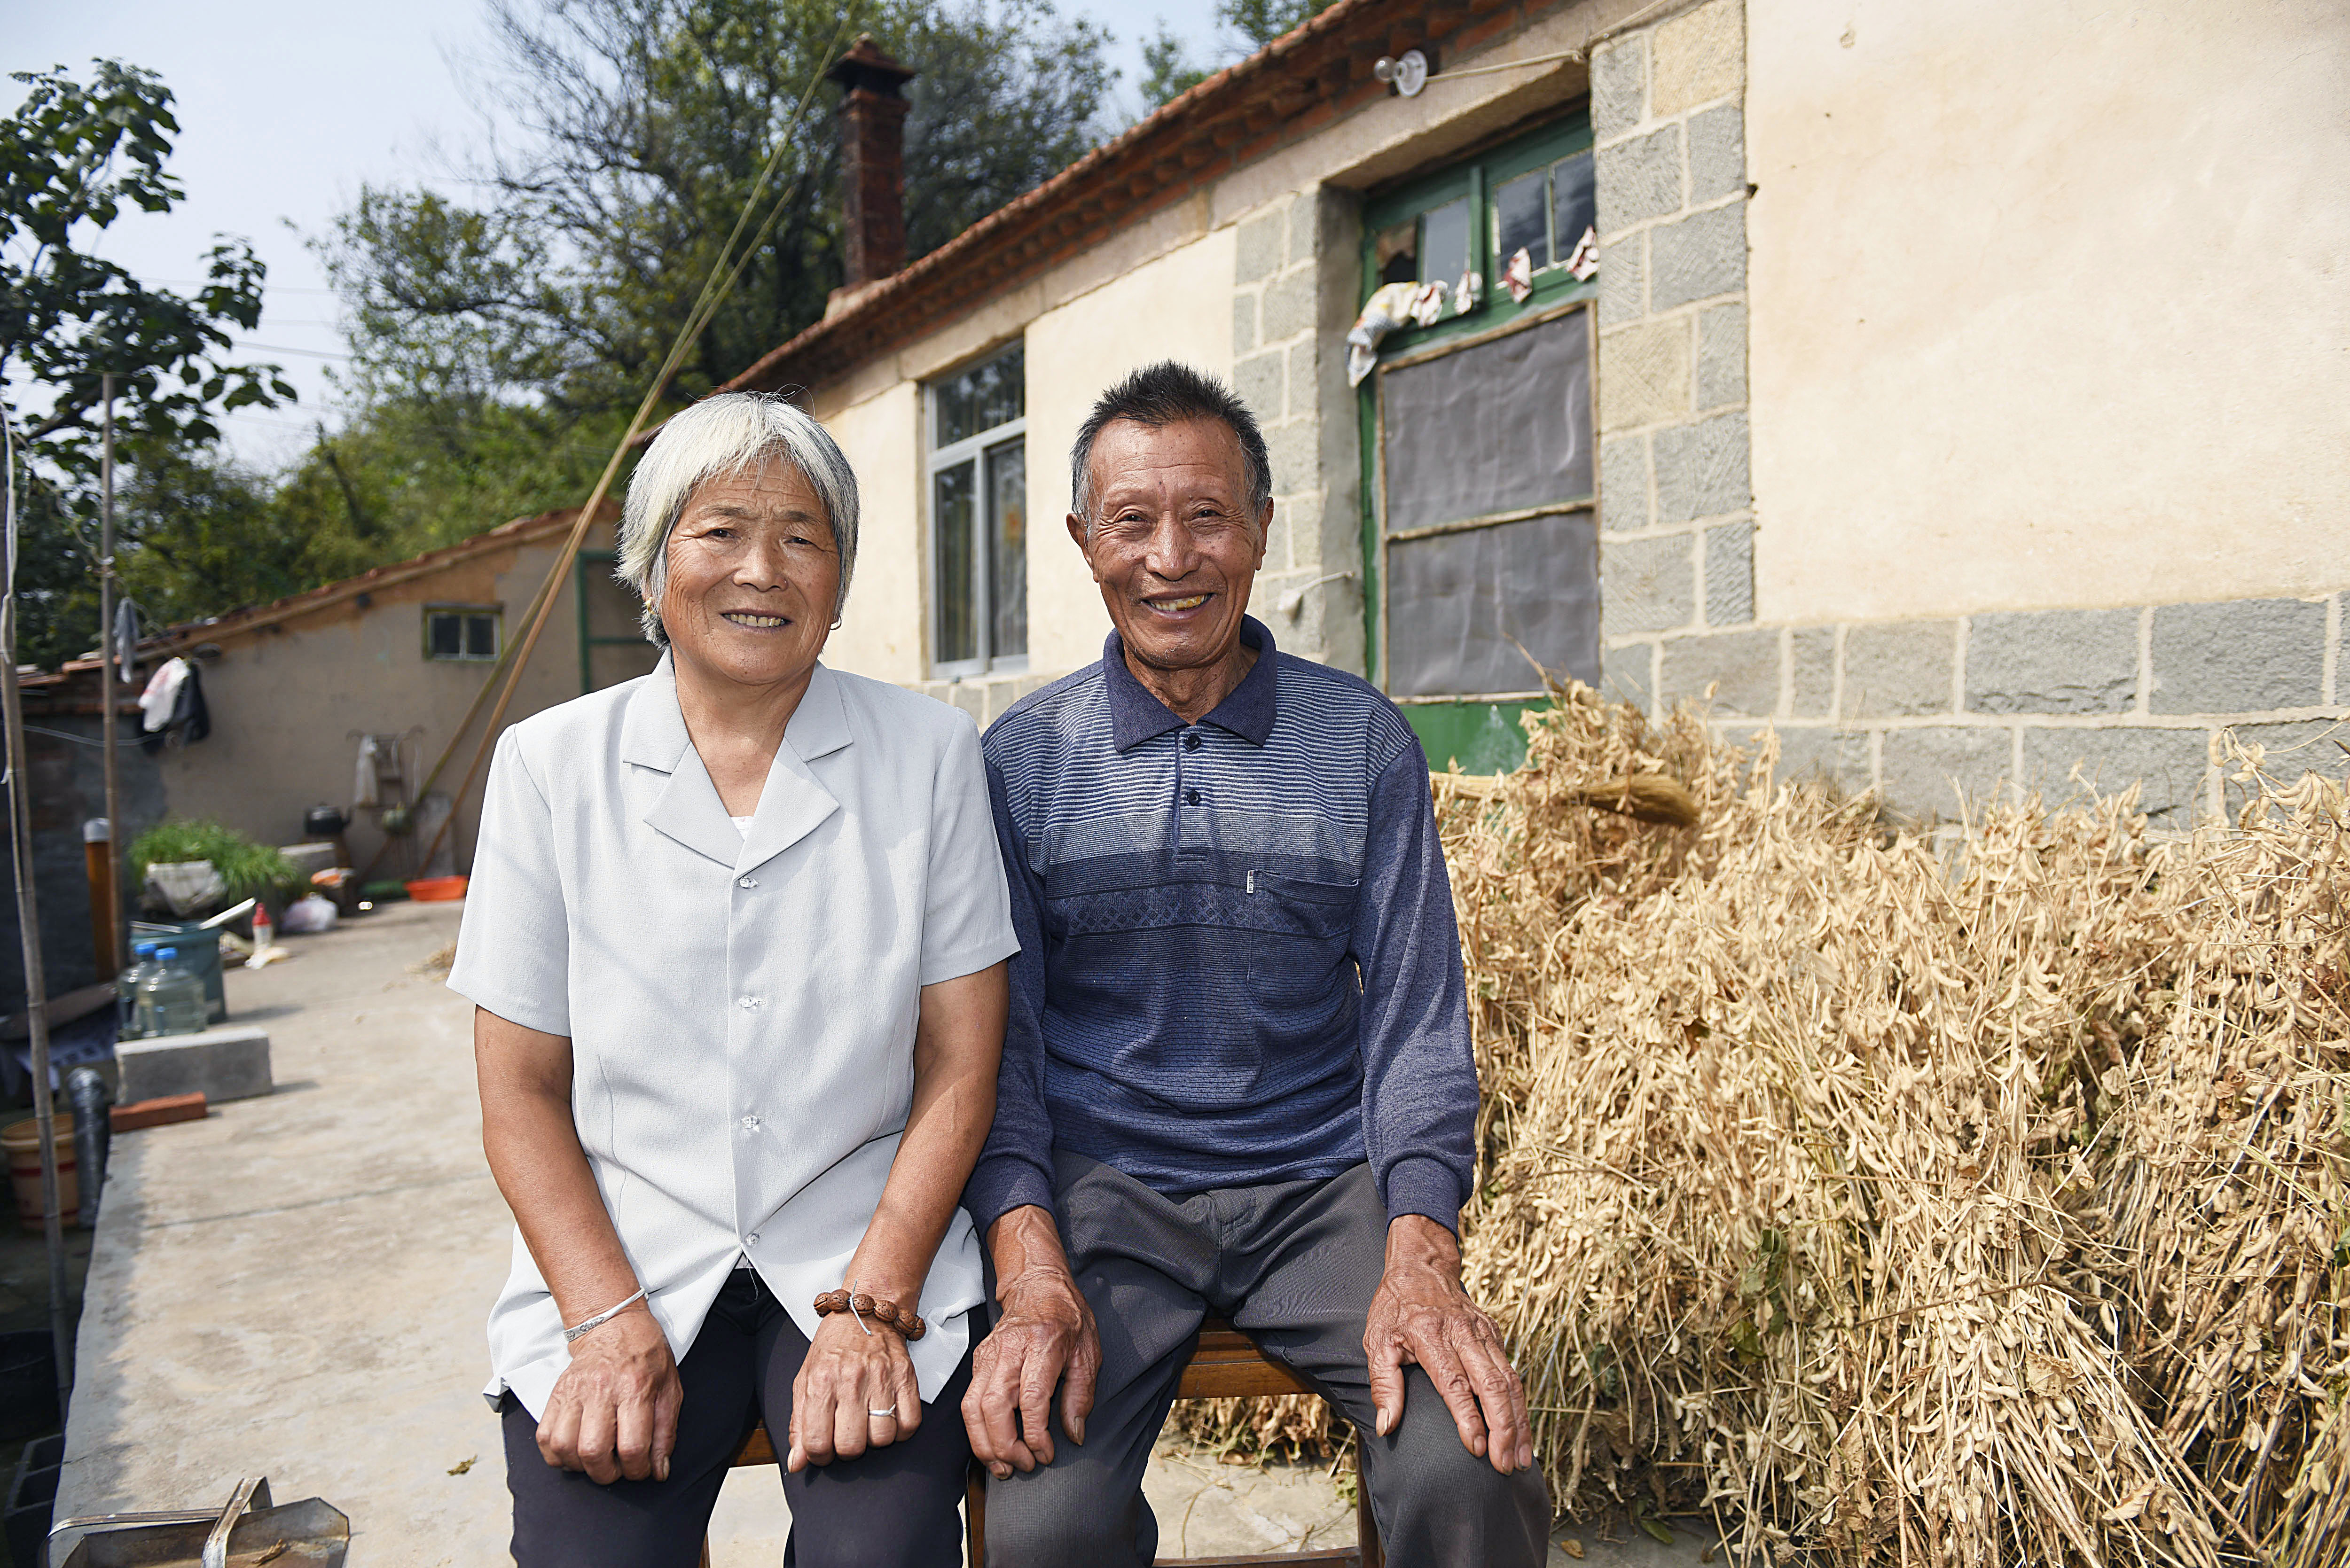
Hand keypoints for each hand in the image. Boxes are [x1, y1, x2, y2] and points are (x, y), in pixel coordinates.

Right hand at [537, 1304, 681, 1483]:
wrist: (615, 1326)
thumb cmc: (647, 1358)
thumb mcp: (670, 1390)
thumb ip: (666, 1433)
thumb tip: (659, 1471)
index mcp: (635, 1388)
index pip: (632, 1446)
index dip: (637, 1470)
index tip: (641, 1470)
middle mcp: (601, 1389)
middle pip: (593, 1451)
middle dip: (606, 1473)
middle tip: (617, 1468)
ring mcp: (574, 1391)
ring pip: (563, 1446)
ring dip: (580, 1466)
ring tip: (595, 1460)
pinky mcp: (556, 1394)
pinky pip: (544, 1436)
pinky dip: (556, 1454)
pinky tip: (574, 1452)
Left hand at [789, 1308, 920, 1470]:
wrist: (863, 1313)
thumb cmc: (833, 1348)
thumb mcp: (804, 1381)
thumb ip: (799, 1424)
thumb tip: (797, 1463)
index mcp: (821, 1382)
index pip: (817, 1443)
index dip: (818, 1456)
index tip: (823, 1449)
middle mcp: (851, 1380)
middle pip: (851, 1446)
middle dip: (847, 1450)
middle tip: (845, 1436)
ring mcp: (881, 1377)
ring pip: (882, 1438)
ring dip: (874, 1439)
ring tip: (867, 1423)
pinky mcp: (906, 1376)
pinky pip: (910, 1423)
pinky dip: (901, 1430)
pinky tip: (889, 1417)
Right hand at [963, 1209, 1099, 1478]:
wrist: (1038, 1285)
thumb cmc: (1068, 1317)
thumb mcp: (1089, 1353)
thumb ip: (1081, 1395)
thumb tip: (1074, 1434)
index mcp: (1044, 1344)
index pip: (1032, 1398)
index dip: (1036, 1434)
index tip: (1046, 1454)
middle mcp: (1010, 1350)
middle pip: (993, 1406)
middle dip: (1004, 1446)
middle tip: (1023, 1466)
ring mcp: (989, 1354)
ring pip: (972, 1407)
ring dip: (985, 1444)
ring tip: (1003, 1467)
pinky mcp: (978, 1360)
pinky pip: (969, 1402)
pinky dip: (977, 1430)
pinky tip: (993, 1447)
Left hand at [1363, 1214, 1532, 1474]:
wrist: (1421, 1266)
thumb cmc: (1394, 1308)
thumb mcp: (1376, 1341)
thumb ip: (1383, 1384)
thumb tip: (1386, 1426)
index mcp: (1430, 1334)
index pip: (1455, 1383)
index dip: (1468, 1418)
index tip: (1477, 1449)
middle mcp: (1462, 1332)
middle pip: (1491, 1384)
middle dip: (1503, 1428)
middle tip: (1505, 1465)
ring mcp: (1483, 1332)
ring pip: (1509, 1381)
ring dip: (1518, 1422)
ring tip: (1520, 1459)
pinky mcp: (1494, 1334)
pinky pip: (1512, 1373)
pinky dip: (1519, 1405)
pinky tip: (1522, 1433)